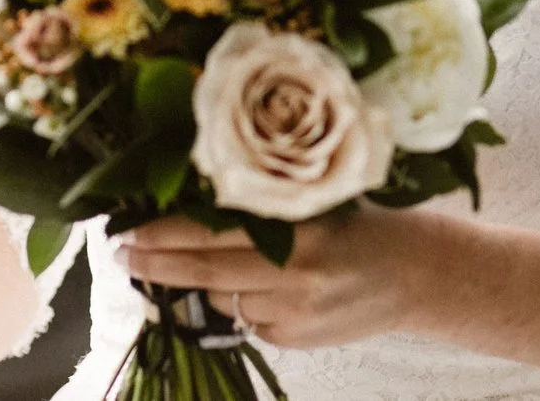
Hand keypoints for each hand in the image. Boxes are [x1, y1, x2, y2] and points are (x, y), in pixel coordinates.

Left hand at [113, 205, 438, 349]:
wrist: (415, 273)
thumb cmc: (360, 224)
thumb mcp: (316, 201)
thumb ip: (264, 209)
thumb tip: (191, 213)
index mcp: (297, 224)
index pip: (214, 230)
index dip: (166, 233)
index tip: (131, 232)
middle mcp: (293, 270)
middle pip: (206, 271)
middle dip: (158, 265)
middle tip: (124, 256)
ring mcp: (294, 310)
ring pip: (226, 299)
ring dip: (213, 285)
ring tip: (230, 266)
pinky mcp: (296, 338)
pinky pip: (251, 321)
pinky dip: (250, 306)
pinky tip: (279, 290)